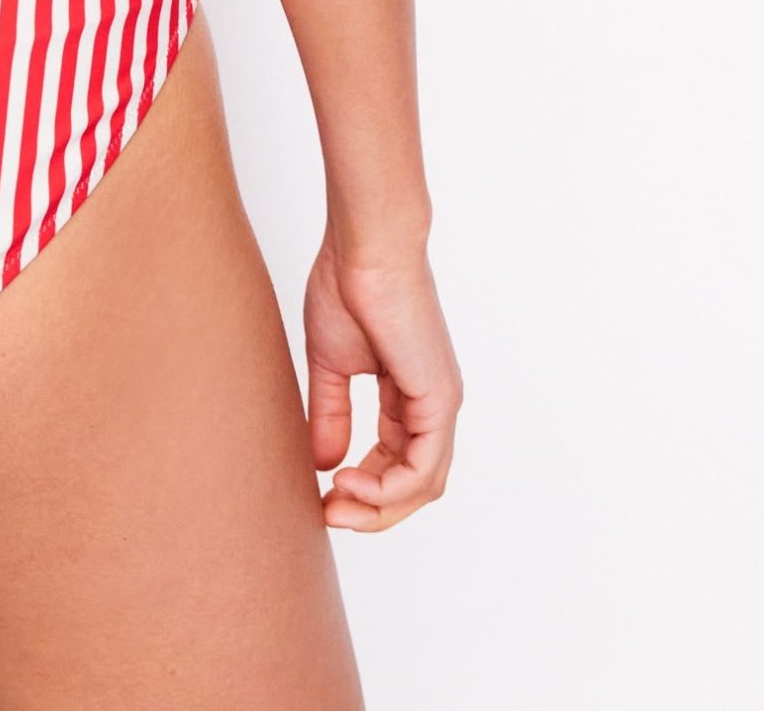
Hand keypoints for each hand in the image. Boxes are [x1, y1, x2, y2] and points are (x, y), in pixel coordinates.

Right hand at [304, 234, 461, 530]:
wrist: (365, 247)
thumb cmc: (347, 285)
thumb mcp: (332, 364)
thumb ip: (332, 414)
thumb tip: (323, 464)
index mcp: (410, 394)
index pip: (397, 462)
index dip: (363, 489)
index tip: (323, 495)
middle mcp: (433, 404)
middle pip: (414, 484)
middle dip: (371, 510)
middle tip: (328, 516)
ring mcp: (440, 403)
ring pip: (423, 485)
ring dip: (378, 507)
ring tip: (336, 505)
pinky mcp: (438, 399)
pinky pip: (423, 468)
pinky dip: (388, 488)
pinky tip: (350, 483)